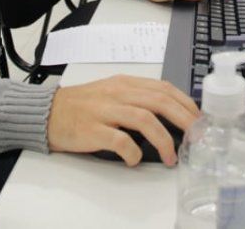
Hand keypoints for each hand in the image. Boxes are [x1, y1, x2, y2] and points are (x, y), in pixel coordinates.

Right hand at [48, 75, 199, 165]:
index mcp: (125, 83)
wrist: (46, 112)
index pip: (164, 88)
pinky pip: (120, 140)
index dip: (185, 104)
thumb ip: (137, 98)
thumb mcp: (112, 93)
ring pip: (145, 119)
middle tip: (197, 138)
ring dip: (163, 140)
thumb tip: (170, 115)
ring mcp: (105, 110)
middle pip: (160, 101)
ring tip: (171, 157)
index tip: (199, 120)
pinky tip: (134, 161)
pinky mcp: (92, 129)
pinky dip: (132, 152)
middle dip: (184, 120)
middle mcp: (118, 93)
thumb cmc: (81, 106)